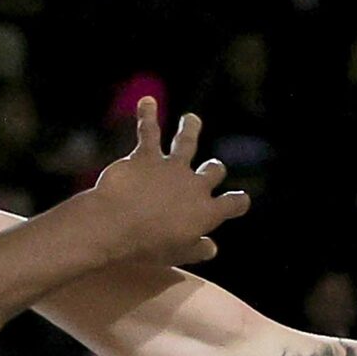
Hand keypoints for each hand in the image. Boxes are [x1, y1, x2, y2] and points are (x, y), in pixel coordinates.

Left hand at [87, 97, 248, 265]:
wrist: (118, 225)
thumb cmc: (148, 247)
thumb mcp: (178, 255)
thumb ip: (197, 250)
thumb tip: (212, 247)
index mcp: (206, 212)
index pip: (233, 204)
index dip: (238, 202)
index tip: (238, 202)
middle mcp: (194, 185)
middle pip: (214, 170)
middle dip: (214, 169)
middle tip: (211, 168)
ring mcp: (171, 167)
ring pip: (187, 141)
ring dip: (190, 129)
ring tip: (191, 120)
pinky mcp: (146, 156)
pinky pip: (149, 130)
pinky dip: (147, 114)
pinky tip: (147, 101)